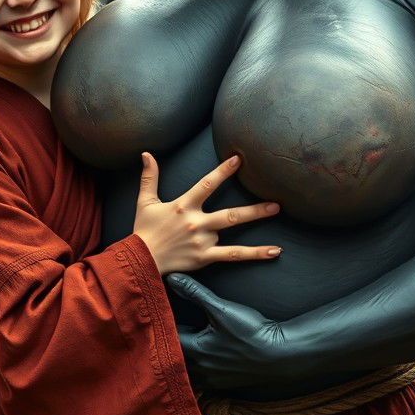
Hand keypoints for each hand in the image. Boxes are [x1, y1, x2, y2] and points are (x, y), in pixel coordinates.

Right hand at [133, 153, 281, 275]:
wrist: (139, 260)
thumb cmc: (143, 230)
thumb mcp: (145, 201)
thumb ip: (150, 177)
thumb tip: (147, 154)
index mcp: (183, 206)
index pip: (207, 184)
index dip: (223, 171)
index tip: (239, 159)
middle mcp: (195, 223)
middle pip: (229, 214)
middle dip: (254, 208)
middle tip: (276, 202)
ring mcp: (202, 241)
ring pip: (232, 232)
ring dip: (255, 223)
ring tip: (276, 214)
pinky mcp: (204, 257)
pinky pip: (233, 255)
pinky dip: (254, 254)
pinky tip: (274, 252)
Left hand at [167, 273, 293, 389]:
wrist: (281, 354)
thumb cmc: (250, 332)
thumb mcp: (220, 308)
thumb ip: (194, 292)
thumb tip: (172, 278)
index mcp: (194, 351)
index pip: (167, 337)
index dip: (162, 323)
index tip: (158, 313)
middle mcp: (199, 369)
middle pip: (173, 356)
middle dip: (169, 341)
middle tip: (165, 325)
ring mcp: (211, 379)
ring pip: (186, 369)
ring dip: (182, 357)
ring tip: (181, 341)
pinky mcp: (222, 383)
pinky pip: (200, 379)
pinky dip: (195, 368)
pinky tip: (201, 357)